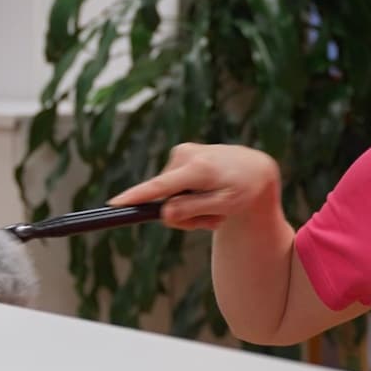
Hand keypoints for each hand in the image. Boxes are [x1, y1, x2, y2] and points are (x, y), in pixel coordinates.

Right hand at [107, 142, 281, 230]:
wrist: (254, 169)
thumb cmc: (243, 191)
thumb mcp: (224, 207)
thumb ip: (193, 211)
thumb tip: (163, 213)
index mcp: (199, 169)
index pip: (160, 187)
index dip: (136, 196)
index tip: (115, 204)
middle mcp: (187, 155)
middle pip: (165, 198)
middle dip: (183, 215)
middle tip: (212, 218)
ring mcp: (182, 151)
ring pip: (168, 193)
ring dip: (188, 204)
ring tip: (214, 202)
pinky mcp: (181, 152)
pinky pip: (173, 184)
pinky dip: (188, 193)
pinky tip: (208, 190)